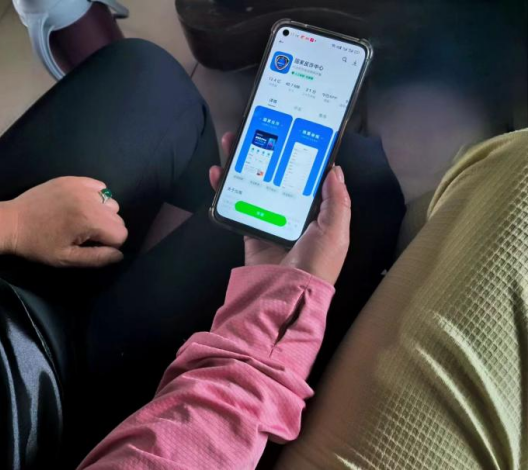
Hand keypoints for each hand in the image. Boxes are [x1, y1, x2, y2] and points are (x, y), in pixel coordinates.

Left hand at [0, 177, 127, 266]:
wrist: (11, 222)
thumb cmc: (38, 245)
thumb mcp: (67, 259)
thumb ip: (97, 258)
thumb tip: (120, 255)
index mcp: (88, 220)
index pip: (121, 233)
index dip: (110, 245)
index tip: (91, 246)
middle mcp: (89, 200)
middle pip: (118, 217)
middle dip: (106, 229)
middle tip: (84, 234)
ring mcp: (81, 186)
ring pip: (110, 202)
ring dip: (102, 213)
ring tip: (81, 219)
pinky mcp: (73, 179)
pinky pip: (99, 187)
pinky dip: (95, 197)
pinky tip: (79, 205)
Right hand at [210, 132, 350, 283]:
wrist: (285, 293)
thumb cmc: (315, 262)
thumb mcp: (335, 230)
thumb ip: (336, 201)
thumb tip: (334, 169)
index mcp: (319, 215)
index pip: (309, 179)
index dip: (300, 156)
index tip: (291, 133)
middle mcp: (294, 216)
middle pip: (278, 176)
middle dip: (266, 153)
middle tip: (254, 129)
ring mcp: (270, 221)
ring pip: (255, 185)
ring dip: (242, 164)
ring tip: (231, 142)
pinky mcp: (250, 230)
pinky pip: (237, 205)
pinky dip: (225, 189)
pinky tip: (218, 172)